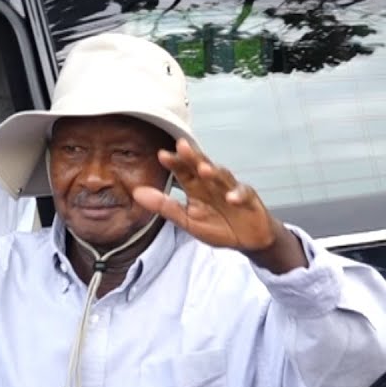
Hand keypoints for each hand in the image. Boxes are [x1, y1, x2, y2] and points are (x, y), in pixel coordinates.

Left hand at [132, 139, 289, 252]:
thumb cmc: (217, 227)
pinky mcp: (248, 199)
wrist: (247, 240)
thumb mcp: (187, 221)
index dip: (174, 163)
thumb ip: (164, 207)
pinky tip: (231, 197)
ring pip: (223, 176)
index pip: (183, 172)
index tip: (162, 155)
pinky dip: (238, 195)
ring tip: (204, 169)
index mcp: (196, 188)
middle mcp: (212, 184)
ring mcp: (231, 189)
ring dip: (214, 172)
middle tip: (182, 146)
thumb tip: (137, 193)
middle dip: (193, 157)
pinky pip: (243, 194)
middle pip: (202, 166)